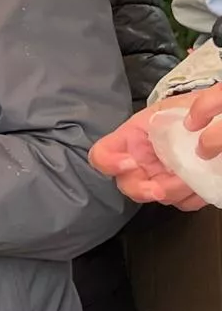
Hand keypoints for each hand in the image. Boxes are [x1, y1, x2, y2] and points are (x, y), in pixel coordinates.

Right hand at [89, 90, 217, 209]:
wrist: (209, 119)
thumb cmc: (187, 110)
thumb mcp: (170, 108)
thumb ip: (162, 119)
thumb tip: (166, 128)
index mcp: (132, 139)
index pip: (102, 156)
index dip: (110, 163)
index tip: (131, 163)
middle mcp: (141, 162)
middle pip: (128, 185)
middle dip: (145, 190)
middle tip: (162, 188)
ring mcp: (160, 178)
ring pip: (159, 196)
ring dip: (176, 191)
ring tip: (195, 175)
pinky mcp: (180, 189)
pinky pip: (182, 202)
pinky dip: (193, 196)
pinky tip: (201, 181)